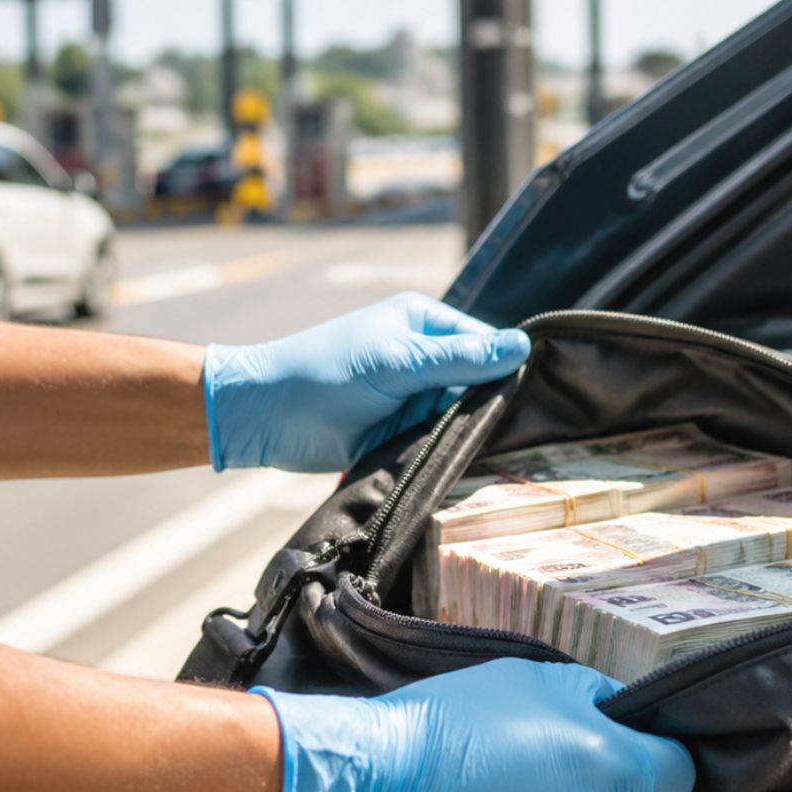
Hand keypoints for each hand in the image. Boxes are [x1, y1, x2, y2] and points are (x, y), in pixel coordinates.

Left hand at [202, 293, 531, 472]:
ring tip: (491, 458)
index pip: (487, 345)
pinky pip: (439, 441)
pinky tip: (464, 469)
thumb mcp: (395, 363)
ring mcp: (413, 396)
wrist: (264, 419)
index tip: (528, 406)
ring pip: (462, 418)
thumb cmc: (323, 376)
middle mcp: (424, 356)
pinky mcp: (401, 431)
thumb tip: (521, 346)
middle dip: (488, 409)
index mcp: (425, 323)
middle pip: (479, 384)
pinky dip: (447, 453)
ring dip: (468, 436)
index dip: (505, 372)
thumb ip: (457, 359)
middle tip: (515, 441)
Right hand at [238, 658, 694, 791]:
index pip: (678, 774)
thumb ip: (590, 698)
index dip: (658, 757)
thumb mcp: (530, 678)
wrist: (379, 781)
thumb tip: (619, 711)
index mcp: (615, 766)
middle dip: (601, 788)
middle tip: (544, 761)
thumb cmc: (454, 721)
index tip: (631, 748)